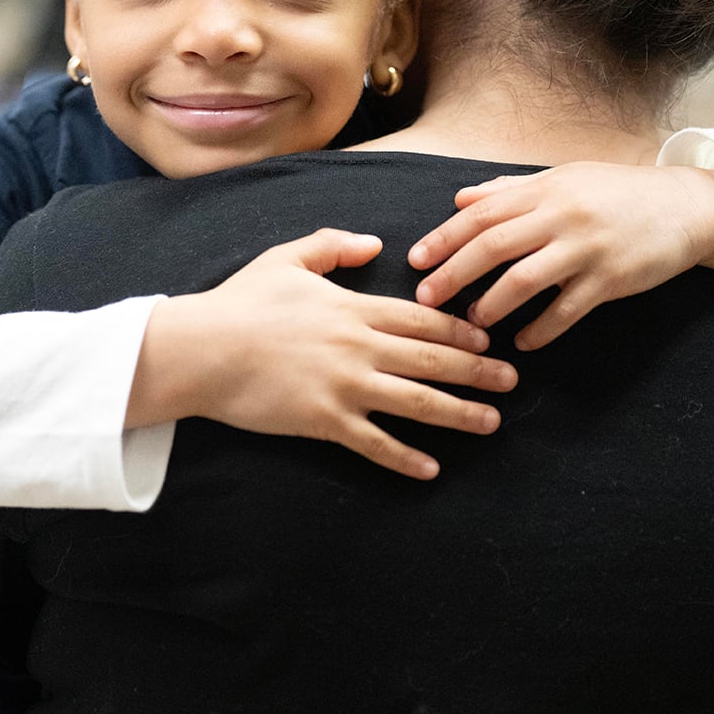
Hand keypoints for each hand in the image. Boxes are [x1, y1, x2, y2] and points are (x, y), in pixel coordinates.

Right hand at [128, 228, 516, 480]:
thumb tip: (373, 244)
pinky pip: (374, 443)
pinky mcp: (323, 420)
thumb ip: (332, 245)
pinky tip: (430, 469)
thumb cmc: (240, 302)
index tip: (488, 340)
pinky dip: (405, 458)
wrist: (201, 349)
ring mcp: (344, 385)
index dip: (459, 331)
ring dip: (459, 413)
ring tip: (491, 422)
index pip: (420, 319)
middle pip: (432, 360)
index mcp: (351, 307)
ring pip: (416, 401)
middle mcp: (357, 346)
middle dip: (477, 371)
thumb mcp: (287, 258)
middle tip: (512, 382)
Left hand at [407, 164, 713, 350]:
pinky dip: (542, 328)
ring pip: (526, 279)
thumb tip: (460, 199)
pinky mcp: (613, 279)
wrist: (686, 206)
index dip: (445, 237)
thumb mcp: (563, 179)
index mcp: (545, 190)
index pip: (481, 213)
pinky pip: (568, 310)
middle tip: (426, 299)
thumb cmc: (617, 192)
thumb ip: (510, 190)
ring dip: (493, 304)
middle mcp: (562, 215)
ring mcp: (588, 248)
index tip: (416, 260)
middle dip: (454, 273)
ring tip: (472, 323)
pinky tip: (524, 343)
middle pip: (494, 245)